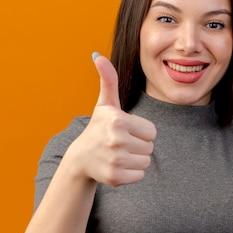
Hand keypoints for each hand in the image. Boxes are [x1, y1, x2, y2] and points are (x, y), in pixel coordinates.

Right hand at [69, 53, 156, 186]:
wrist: (80, 159)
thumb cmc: (98, 128)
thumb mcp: (105, 104)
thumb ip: (108, 80)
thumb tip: (97, 55)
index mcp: (119, 120)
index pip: (152, 131)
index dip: (140, 131)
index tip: (125, 131)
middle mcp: (117, 140)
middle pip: (150, 147)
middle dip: (138, 146)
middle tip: (120, 144)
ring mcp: (115, 160)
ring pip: (146, 162)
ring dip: (136, 160)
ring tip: (118, 154)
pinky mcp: (115, 177)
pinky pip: (140, 176)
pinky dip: (131, 174)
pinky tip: (117, 166)